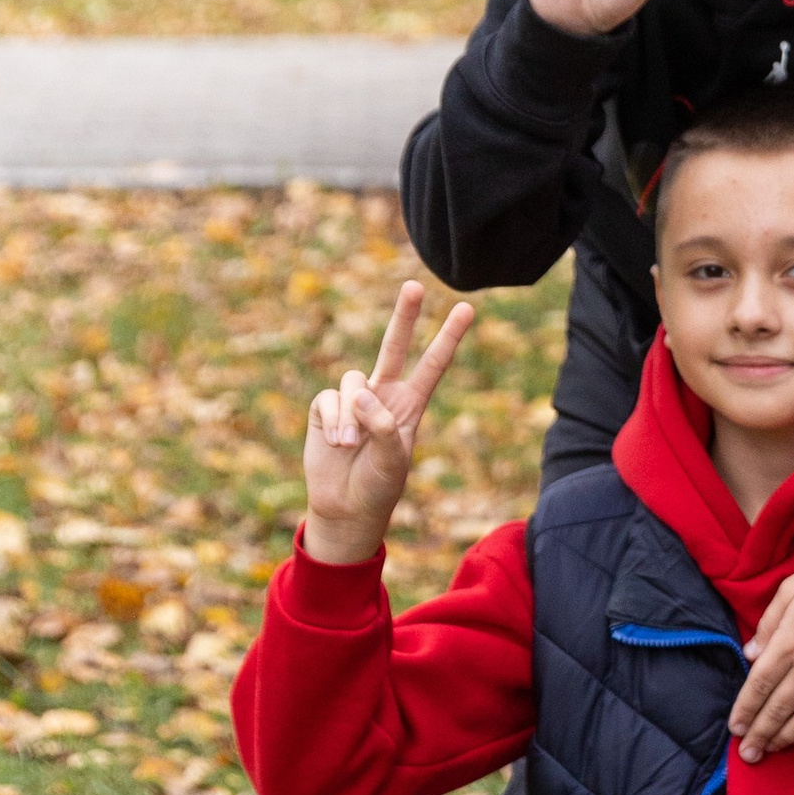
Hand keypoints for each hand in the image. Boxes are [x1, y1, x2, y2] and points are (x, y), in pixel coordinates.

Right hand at [300, 283, 475, 566]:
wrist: (345, 507)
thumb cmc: (378, 486)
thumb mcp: (394, 461)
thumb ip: (385, 427)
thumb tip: (364, 394)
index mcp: (410, 405)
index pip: (432, 365)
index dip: (448, 338)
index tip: (467, 309)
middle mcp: (382, 395)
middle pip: (394, 346)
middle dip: (404, 316)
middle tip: (415, 286)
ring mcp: (353, 400)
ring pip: (354, 382)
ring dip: (352, 415)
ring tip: (351, 445)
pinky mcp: (326, 408)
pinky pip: (329, 399)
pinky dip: (334, 420)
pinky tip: (337, 443)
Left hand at [730, 566, 793, 759]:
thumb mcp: (789, 591)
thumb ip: (767, 625)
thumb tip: (750, 655)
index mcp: (789, 644)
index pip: (759, 687)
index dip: (745, 711)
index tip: (735, 730)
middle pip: (779, 710)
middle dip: (760, 735)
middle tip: (748, 755)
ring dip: (786, 739)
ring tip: (773, 750)